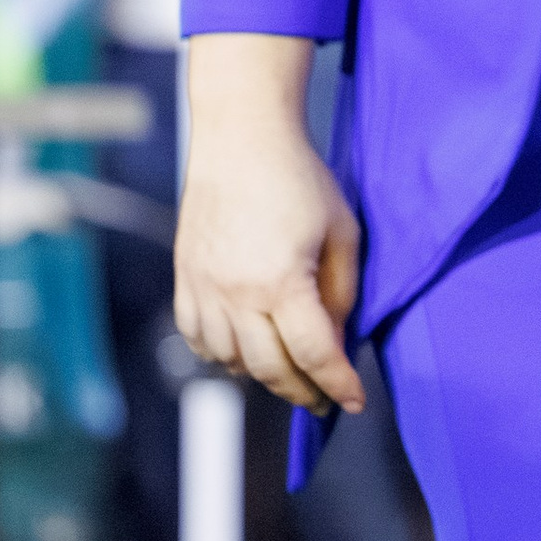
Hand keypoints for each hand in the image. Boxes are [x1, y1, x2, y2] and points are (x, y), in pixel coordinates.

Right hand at [173, 35, 365, 415]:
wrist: (240, 138)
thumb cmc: (299, 178)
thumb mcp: (343, 232)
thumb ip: (341, 293)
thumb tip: (335, 342)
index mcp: (281, 282)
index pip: (315, 355)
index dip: (338, 385)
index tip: (354, 401)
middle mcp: (236, 293)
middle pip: (270, 370)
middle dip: (302, 391)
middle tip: (324, 398)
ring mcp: (204, 288)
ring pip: (230, 361)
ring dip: (262, 375)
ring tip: (289, 372)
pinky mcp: (185, 278)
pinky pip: (197, 339)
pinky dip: (221, 355)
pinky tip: (244, 351)